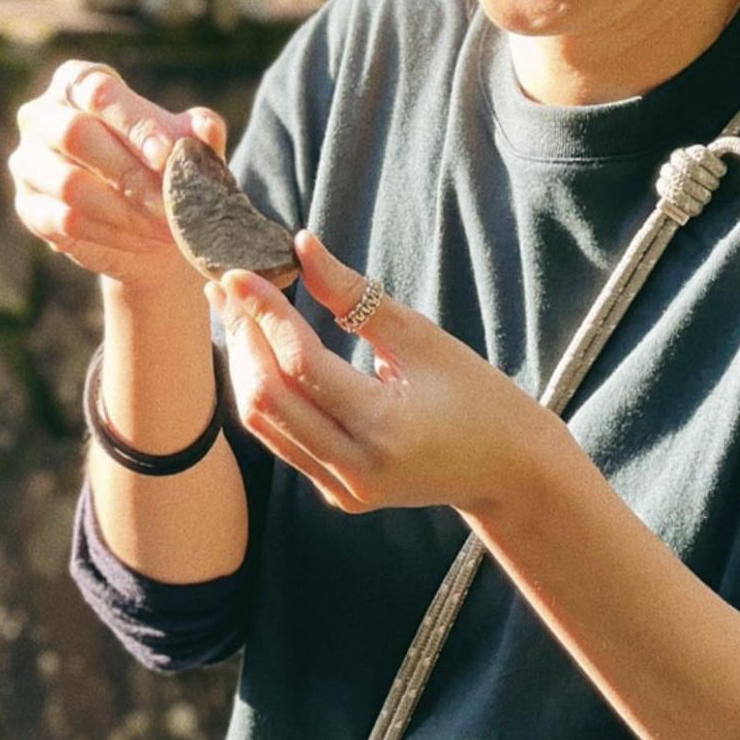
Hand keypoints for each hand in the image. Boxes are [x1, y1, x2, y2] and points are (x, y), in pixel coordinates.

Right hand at [9, 58, 227, 285]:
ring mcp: (28, 161)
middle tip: (170, 202)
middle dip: (128, 171)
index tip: (167, 155)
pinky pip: (64, 221)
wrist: (145, 219)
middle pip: (74, 133)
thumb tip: (207, 128)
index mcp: (77, 81)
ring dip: (122, 209)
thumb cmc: (161, 163)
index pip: (99, 92)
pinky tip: (141, 239)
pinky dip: (109, 233)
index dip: (134, 123)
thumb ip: (199, 131)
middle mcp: (41, 115)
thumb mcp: (187, 143)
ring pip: (69, 183)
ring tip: (164, 227)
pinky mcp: (28, 205)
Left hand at [206, 229, 545, 517]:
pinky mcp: (337, 493)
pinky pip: (281, 439)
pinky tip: (258, 351)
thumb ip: (355, 295)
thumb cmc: (477, 394)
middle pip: (268, 397)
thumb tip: (302, 246)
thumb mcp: (422, 336)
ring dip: (245, 363)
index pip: (301, 364)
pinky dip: (264, 391)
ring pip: (264, 422)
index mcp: (385, 428)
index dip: (264, 313)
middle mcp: (357, 469)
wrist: (509, 470)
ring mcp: (343, 489)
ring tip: (236, 310)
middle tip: (231, 286)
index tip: (238, 272)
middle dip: (244, 336)